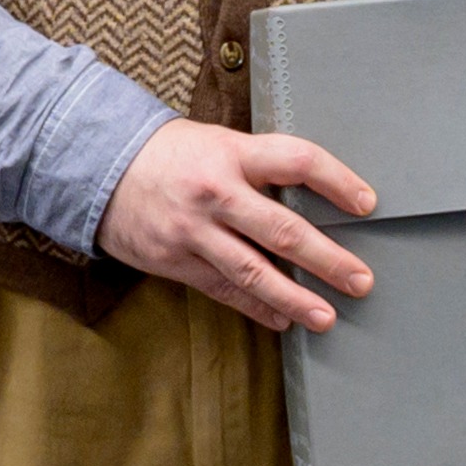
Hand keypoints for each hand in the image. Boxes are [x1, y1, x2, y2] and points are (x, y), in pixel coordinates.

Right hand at [101, 119, 378, 332]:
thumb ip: (259, 169)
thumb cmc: (171, 155)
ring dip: (294, 298)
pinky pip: (223, 289)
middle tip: (360, 281)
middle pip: (282, 230)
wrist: (98, 167)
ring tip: (326, 317)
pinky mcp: (175, 261)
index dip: (337, 181)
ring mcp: (193, 231)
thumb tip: (314, 202)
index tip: (367, 204)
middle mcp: (215, 193)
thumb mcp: (217, 144)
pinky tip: (281, 321)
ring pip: (253, 271)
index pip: (297, 161)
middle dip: (327, 259)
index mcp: (232, 154)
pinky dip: (255, 308)